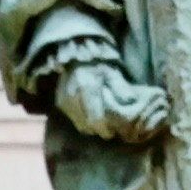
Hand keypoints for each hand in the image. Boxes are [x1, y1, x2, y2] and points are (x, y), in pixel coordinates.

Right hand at [46, 57, 168, 149]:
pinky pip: (73, 119)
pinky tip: (90, 119)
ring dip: (90, 127)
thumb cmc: (99, 65)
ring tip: (100, 125)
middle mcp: (72, 94)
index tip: (112, 133)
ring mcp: (64, 99)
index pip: (95, 117)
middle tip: (108, 131)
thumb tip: (130, 101)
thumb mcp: (113, 73)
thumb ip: (120, 88)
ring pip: (79, 124)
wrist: (78, 56)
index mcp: (87, 86)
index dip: (104, 129)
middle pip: (86, 124)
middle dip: (98, 130)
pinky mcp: (60, 102)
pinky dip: (82, 122)